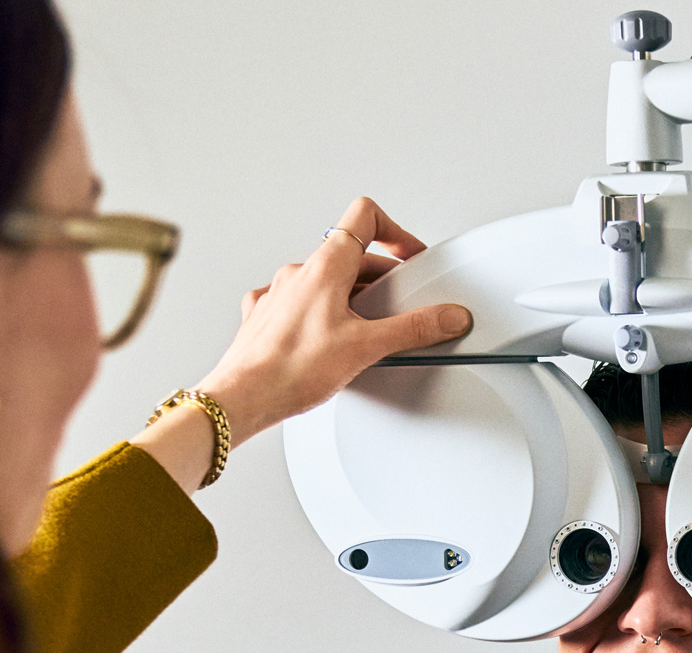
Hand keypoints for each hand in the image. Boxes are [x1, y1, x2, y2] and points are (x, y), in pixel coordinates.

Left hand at [211, 197, 467, 430]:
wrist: (243, 397)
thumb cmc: (290, 370)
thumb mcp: (367, 347)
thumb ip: (414, 329)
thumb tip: (448, 317)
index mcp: (325, 267)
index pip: (364, 217)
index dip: (395, 231)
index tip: (409, 255)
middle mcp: (298, 272)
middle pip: (348, 254)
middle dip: (379, 275)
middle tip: (398, 300)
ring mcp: (278, 293)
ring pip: (321, 279)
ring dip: (348, 294)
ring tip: (363, 326)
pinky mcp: (265, 316)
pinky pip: (296, 302)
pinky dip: (317, 312)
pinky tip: (324, 338)